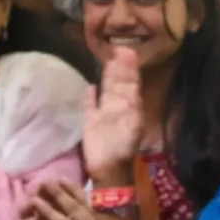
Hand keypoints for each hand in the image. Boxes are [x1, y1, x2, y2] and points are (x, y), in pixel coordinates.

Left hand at [25, 178, 99, 219]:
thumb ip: (117, 210)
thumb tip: (104, 196)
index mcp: (105, 218)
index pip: (87, 199)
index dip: (72, 188)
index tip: (58, 179)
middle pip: (73, 208)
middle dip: (58, 195)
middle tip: (43, 183)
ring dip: (50, 212)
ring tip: (35, 202)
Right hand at [83, 46, 146, 181]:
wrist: (109, 170)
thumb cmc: (121, 149)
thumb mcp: (130, 124)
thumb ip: (128, 105)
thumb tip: (129, 86)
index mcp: (130, 107)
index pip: (130, 82)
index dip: (128, 68)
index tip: (127, 51)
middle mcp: (118, 108)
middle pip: (119, 83)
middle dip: (120, 67)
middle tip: (119, 48)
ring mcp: (105, 115)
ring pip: (107, 91)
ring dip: (108, 76)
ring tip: (108, 61)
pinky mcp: (91, 123)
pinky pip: (91, 106)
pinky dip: (90, 97)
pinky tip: (90, 87)